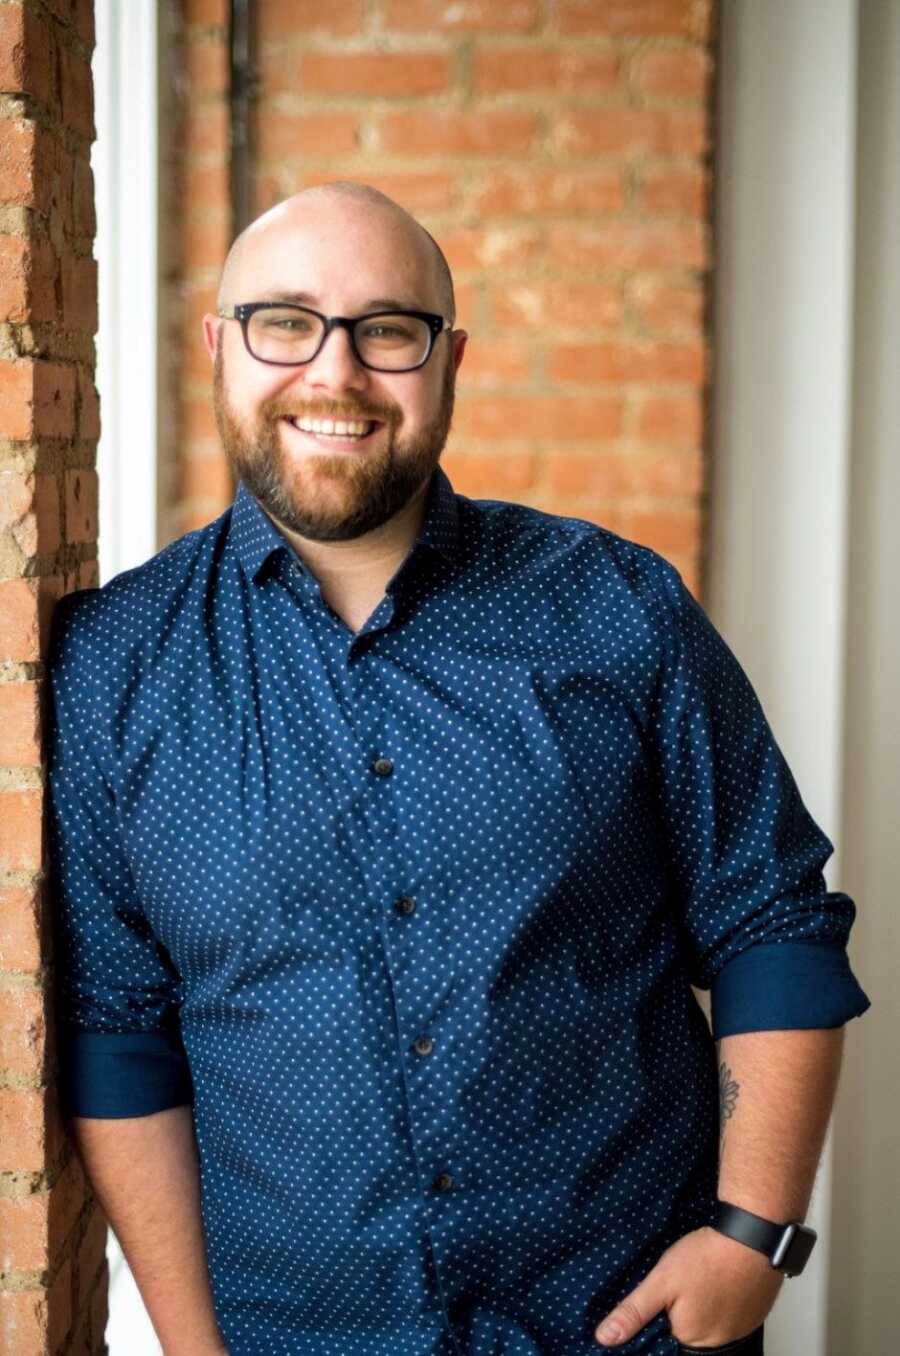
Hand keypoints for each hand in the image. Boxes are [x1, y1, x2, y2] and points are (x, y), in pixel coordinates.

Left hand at [594, 1226, 783, 1347]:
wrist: (753, 1236)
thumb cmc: (707, 1258)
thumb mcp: (660, 1281)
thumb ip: (634, 1311)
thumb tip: (606, 1337)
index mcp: (692, 1339)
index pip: (667, 1338)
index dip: (662, 1316)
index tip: (663, 1297)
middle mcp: (720, 1341)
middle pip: (691, 1331)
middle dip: (683, 1309)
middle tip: (684, 1281)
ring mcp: (741, 1327)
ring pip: (712, 1321)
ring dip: (704, 1304)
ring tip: (700, 1277)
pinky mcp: (755, 1312)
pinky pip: (732, 1312)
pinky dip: (723, 1298)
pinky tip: (717, 1277)